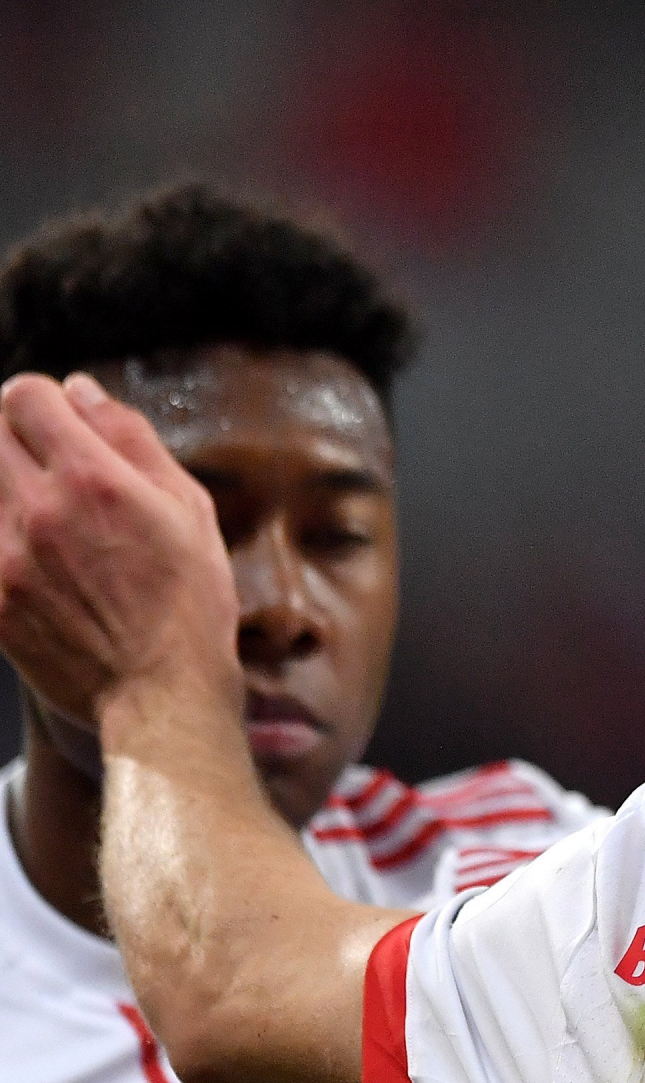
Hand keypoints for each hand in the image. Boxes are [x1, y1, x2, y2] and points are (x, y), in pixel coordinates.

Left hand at [0, 372, 238, 723]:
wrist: (160, 692)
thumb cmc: (189, 601)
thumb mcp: (188, 508)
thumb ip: (131, 440)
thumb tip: (81, 390)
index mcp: (92, 479)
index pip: (26, 396)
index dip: (42, 398)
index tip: (58, 418)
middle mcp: (37, 509)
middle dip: (14, 432)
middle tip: (44, 459)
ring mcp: (3, 556)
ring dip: (5, 484)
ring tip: (39, 507)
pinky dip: (3, 529)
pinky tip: (33, 552)